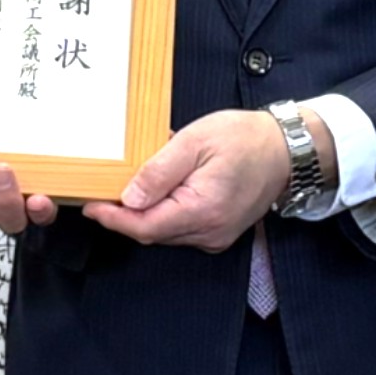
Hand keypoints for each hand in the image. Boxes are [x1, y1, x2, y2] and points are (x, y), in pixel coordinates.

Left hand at [82, 107, 327, 251]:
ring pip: (165, 231)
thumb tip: (129, 197)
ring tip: (126, 185)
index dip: (113, 218)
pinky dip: (163, 212)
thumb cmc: (243, 139)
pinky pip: (180, 228)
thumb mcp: (194, 142)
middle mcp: (209, 232)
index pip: (145, 226)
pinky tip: (156, 191)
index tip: (89, 204)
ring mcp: (215, 235)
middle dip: (124, 214)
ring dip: (143, 213)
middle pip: (152, 232)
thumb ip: (159, 171)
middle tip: (101, 190)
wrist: (286, 150)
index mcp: (202, 211)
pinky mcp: (219, 231)